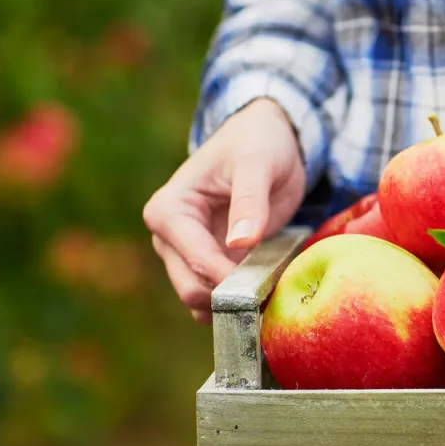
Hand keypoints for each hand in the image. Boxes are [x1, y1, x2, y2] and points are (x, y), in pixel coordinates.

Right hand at [143, 98, 305, 322]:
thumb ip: (249, 201)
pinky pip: (219, 298)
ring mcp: (187, 255)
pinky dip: (242, 303)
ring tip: (275, 292)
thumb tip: (240, 243)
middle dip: (231, 298)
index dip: (227, 277)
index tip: (263, 285)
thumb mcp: (257, 164)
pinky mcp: (209, 265)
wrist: (264, 141)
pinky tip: (271, 292)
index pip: (193, 257)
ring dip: (237, 304)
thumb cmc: (256, 144)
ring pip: (203, 301)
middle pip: (191, 288)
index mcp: (169, 210)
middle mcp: (169, 238)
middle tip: (274, 293)